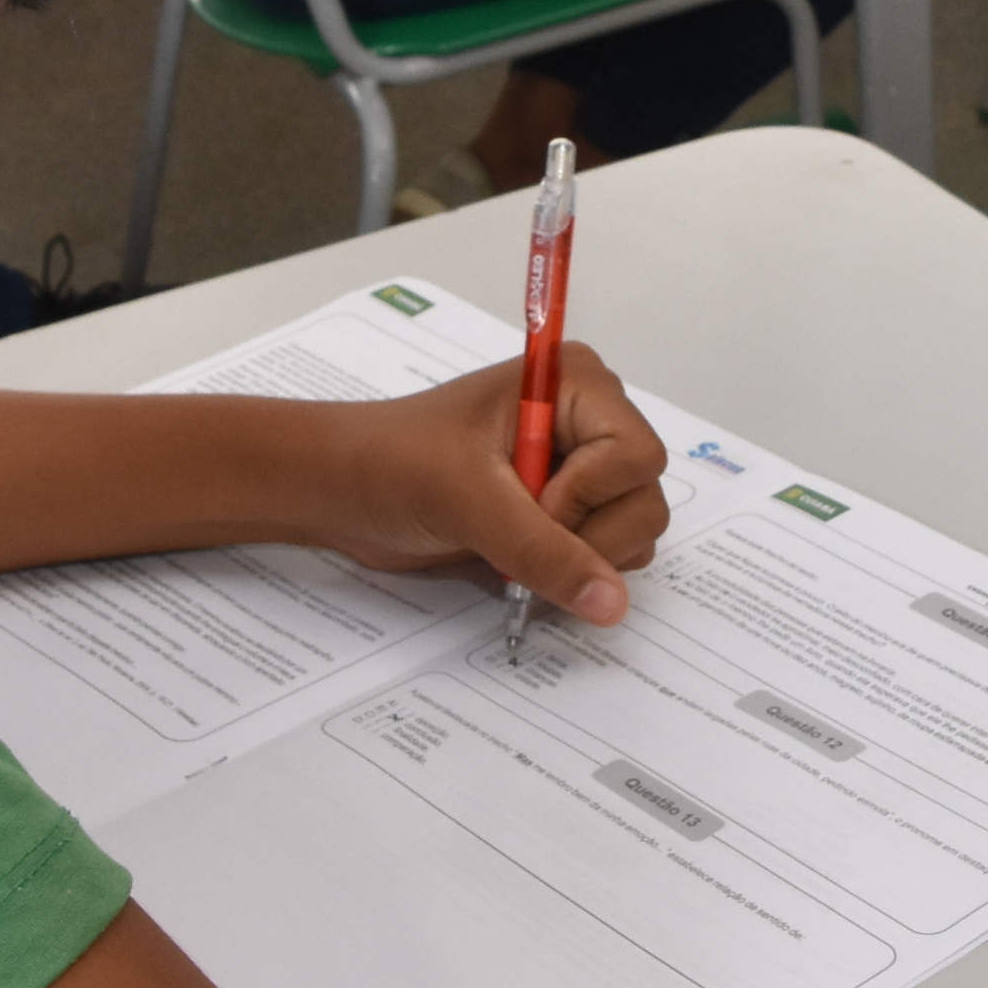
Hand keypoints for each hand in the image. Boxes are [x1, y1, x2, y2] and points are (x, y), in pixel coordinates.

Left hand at [312, 346, 671, 622]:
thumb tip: (612, 603)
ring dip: (575, 559)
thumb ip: (543, 551)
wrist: (343, 492)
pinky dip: (566, 575)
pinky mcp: (562, 512)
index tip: (530, 505)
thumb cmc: (391, 465)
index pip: (638, 456)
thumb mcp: (469, 501)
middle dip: (585, 536)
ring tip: (509, 542)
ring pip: (632, 535)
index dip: (588, 496)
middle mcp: (589, 422)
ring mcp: (579, 471)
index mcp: (575, 385)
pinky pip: (602, 558)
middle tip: (514, 529)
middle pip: (644, 500)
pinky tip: (513, 559)